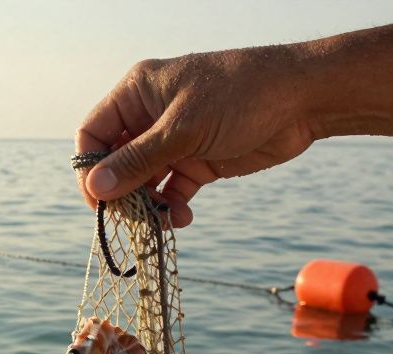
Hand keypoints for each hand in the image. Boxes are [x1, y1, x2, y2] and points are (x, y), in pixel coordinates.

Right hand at [76, 49, 317, 226]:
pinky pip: (172, 190)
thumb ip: (137, 161)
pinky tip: (181, 218)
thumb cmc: (240, 95)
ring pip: (144, 181)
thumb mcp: (183, 129)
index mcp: (137, 92)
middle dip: (120, 191)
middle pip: (116, 161)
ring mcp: (175, 140)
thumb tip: (95, 188)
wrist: (303, 99)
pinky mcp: (199, 161)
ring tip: (160, 222)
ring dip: (147, 204)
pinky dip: (172, 207)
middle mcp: (151, 116)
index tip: (97, 200)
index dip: (89, 167)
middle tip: (130, 218)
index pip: (94, 132)